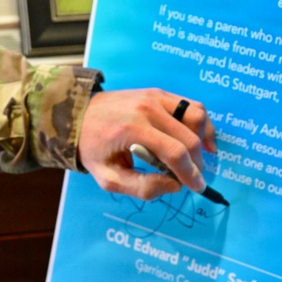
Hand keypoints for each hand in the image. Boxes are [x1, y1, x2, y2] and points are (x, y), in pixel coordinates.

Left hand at [78, 89, 216, 199]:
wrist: (78, 116)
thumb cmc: (93, 149)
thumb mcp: (108, 178)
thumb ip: (141, 187)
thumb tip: (175, 186)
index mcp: (133, 129)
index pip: (174, 153)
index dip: (190, 173)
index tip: (197, 188)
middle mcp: (147, 108)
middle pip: (188, 138)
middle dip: (197, 163)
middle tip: (193, 179)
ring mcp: (155, 96)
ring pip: (196, 116)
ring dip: (203, 140)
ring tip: (199, 159)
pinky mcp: (158, 93)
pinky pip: (190, 106)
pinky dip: (201, 123)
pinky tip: (202, 140)